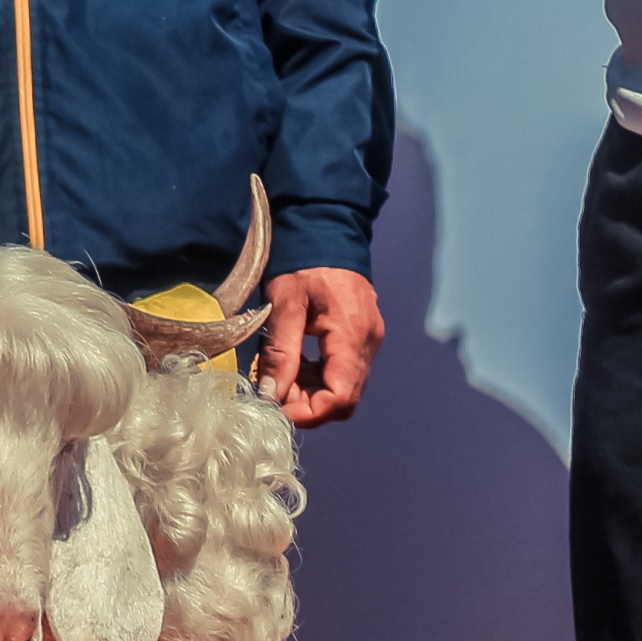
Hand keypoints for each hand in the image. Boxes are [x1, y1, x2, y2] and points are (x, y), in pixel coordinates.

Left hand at [262, 267, 382, 425]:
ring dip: (312, 393)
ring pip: (345, 389)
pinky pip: (345, 372)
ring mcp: (369, 341)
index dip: (308, 413)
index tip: (275, 408)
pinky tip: (298, 363)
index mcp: (351, 335)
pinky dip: (320, 379)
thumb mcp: (284, 303)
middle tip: (274, 390)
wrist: (326, 227)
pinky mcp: (364, 337)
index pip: (339, 397)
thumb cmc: (303, 260)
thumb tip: (271, 395)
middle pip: (345, 399)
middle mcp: (368, 344)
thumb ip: (280, 352)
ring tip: (282, 374)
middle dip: (308, 405)